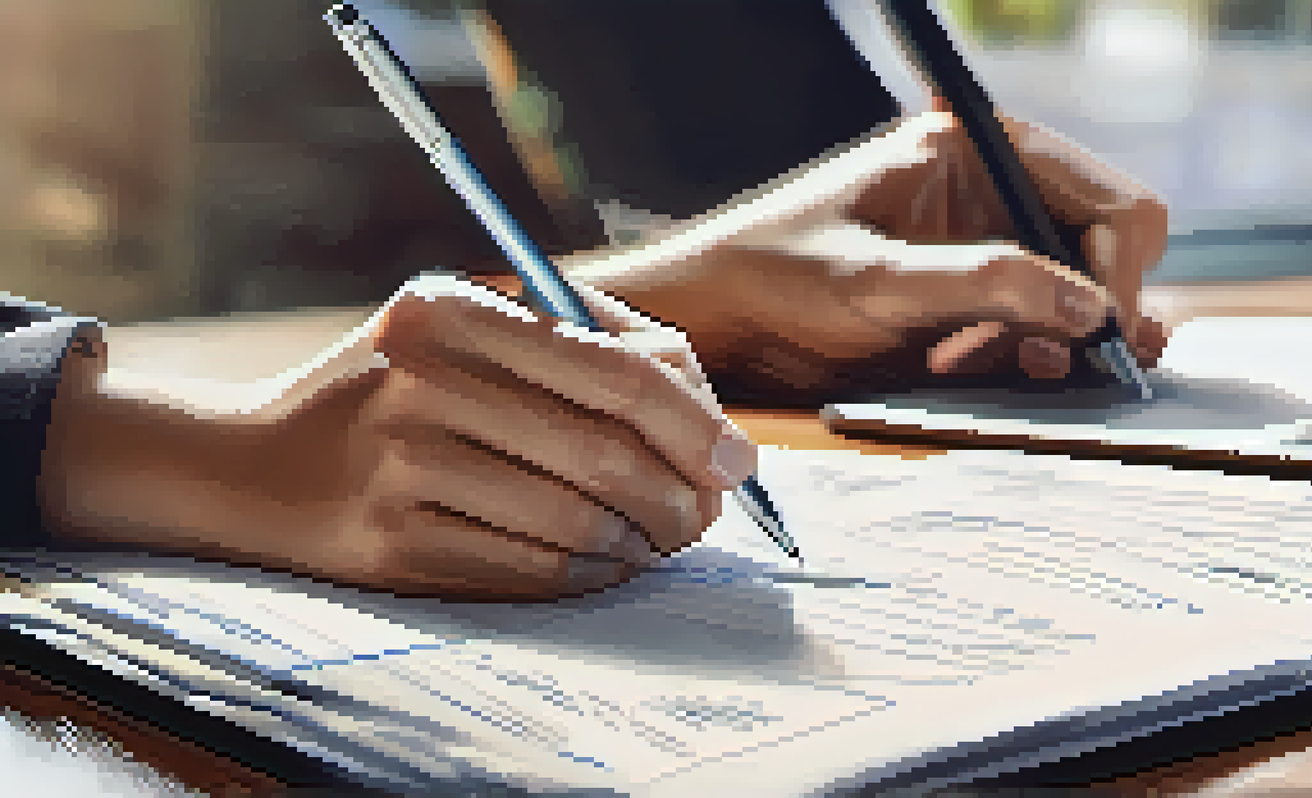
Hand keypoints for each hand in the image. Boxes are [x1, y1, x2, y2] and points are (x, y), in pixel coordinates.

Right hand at [38, 275, 755, 600]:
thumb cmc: (388, 392)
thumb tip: (703, 408)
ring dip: (641, 540)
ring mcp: (402, 466)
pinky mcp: (391, 544)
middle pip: (606, 451)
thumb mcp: (464, 330)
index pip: (615, 369)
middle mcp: (422, 381)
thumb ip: (576, 345)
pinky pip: (531, 568)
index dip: (696, 420)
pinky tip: (604, 562)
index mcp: (452, 311)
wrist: (247, 464)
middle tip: (708, 511)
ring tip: (658, 538)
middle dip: (683, 493)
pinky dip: (590, 572)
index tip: (737, 457)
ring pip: (577, 520)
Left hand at [570, 108, 1169, 404]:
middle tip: (1052, 364)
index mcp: (980, 152)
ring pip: (1083, 303)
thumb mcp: (875, 282)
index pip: (1112, 204)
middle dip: (1097, 315)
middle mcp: (996, 195)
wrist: (714, 320)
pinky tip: (966, 369)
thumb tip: (1094, 310)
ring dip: (1060, 347)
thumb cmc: (775, 277)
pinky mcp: (972, 304)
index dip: (1120, 275)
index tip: (1100, 338)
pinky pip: (1039, 336)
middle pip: (1110, 253)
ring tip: (985, 365)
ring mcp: (988, 251)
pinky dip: (1027, 364)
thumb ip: (985, 286)